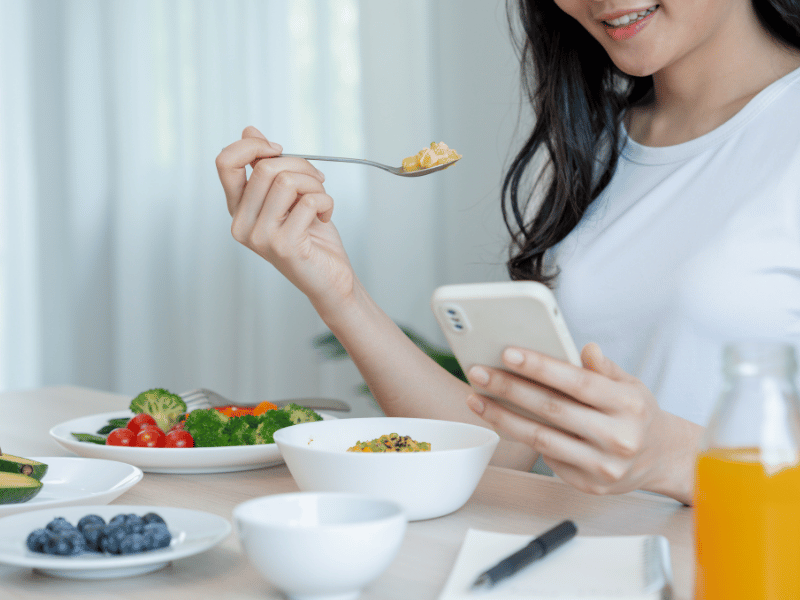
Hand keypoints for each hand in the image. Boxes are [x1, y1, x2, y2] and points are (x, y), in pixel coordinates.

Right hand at [215, 126, 357, 314]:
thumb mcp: (289, 196)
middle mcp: (241, 224)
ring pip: (287, 181)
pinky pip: (308, 201)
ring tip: (322, 201)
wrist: (331, 278)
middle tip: (317, 180)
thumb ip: (267, 167)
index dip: (253, 146)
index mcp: (238, 209)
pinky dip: (326, 202)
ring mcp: (260, 237)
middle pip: (265, 168)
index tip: (278, 150)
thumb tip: (249, 131)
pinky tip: (326, 216)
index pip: (225, 162)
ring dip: (315, 184)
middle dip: (301, 165)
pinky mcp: (283, 246)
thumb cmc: (312, 238)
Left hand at [464, 343, 700, 503]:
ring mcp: (603, 466)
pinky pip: (546, 458)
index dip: (541, 367)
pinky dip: (521, 437)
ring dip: (503, 417)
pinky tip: (500, 420)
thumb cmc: (637, 414)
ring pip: (541, 439)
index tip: (508, 353)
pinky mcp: (588, 484)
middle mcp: (618, 437)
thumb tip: (584, 348)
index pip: (577, 382)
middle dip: (510, 389)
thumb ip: (604, 368)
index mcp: (628, 405)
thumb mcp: (631, 385)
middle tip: (479, 373)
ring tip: (477, 398)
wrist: (661, 458)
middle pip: (552, 410)